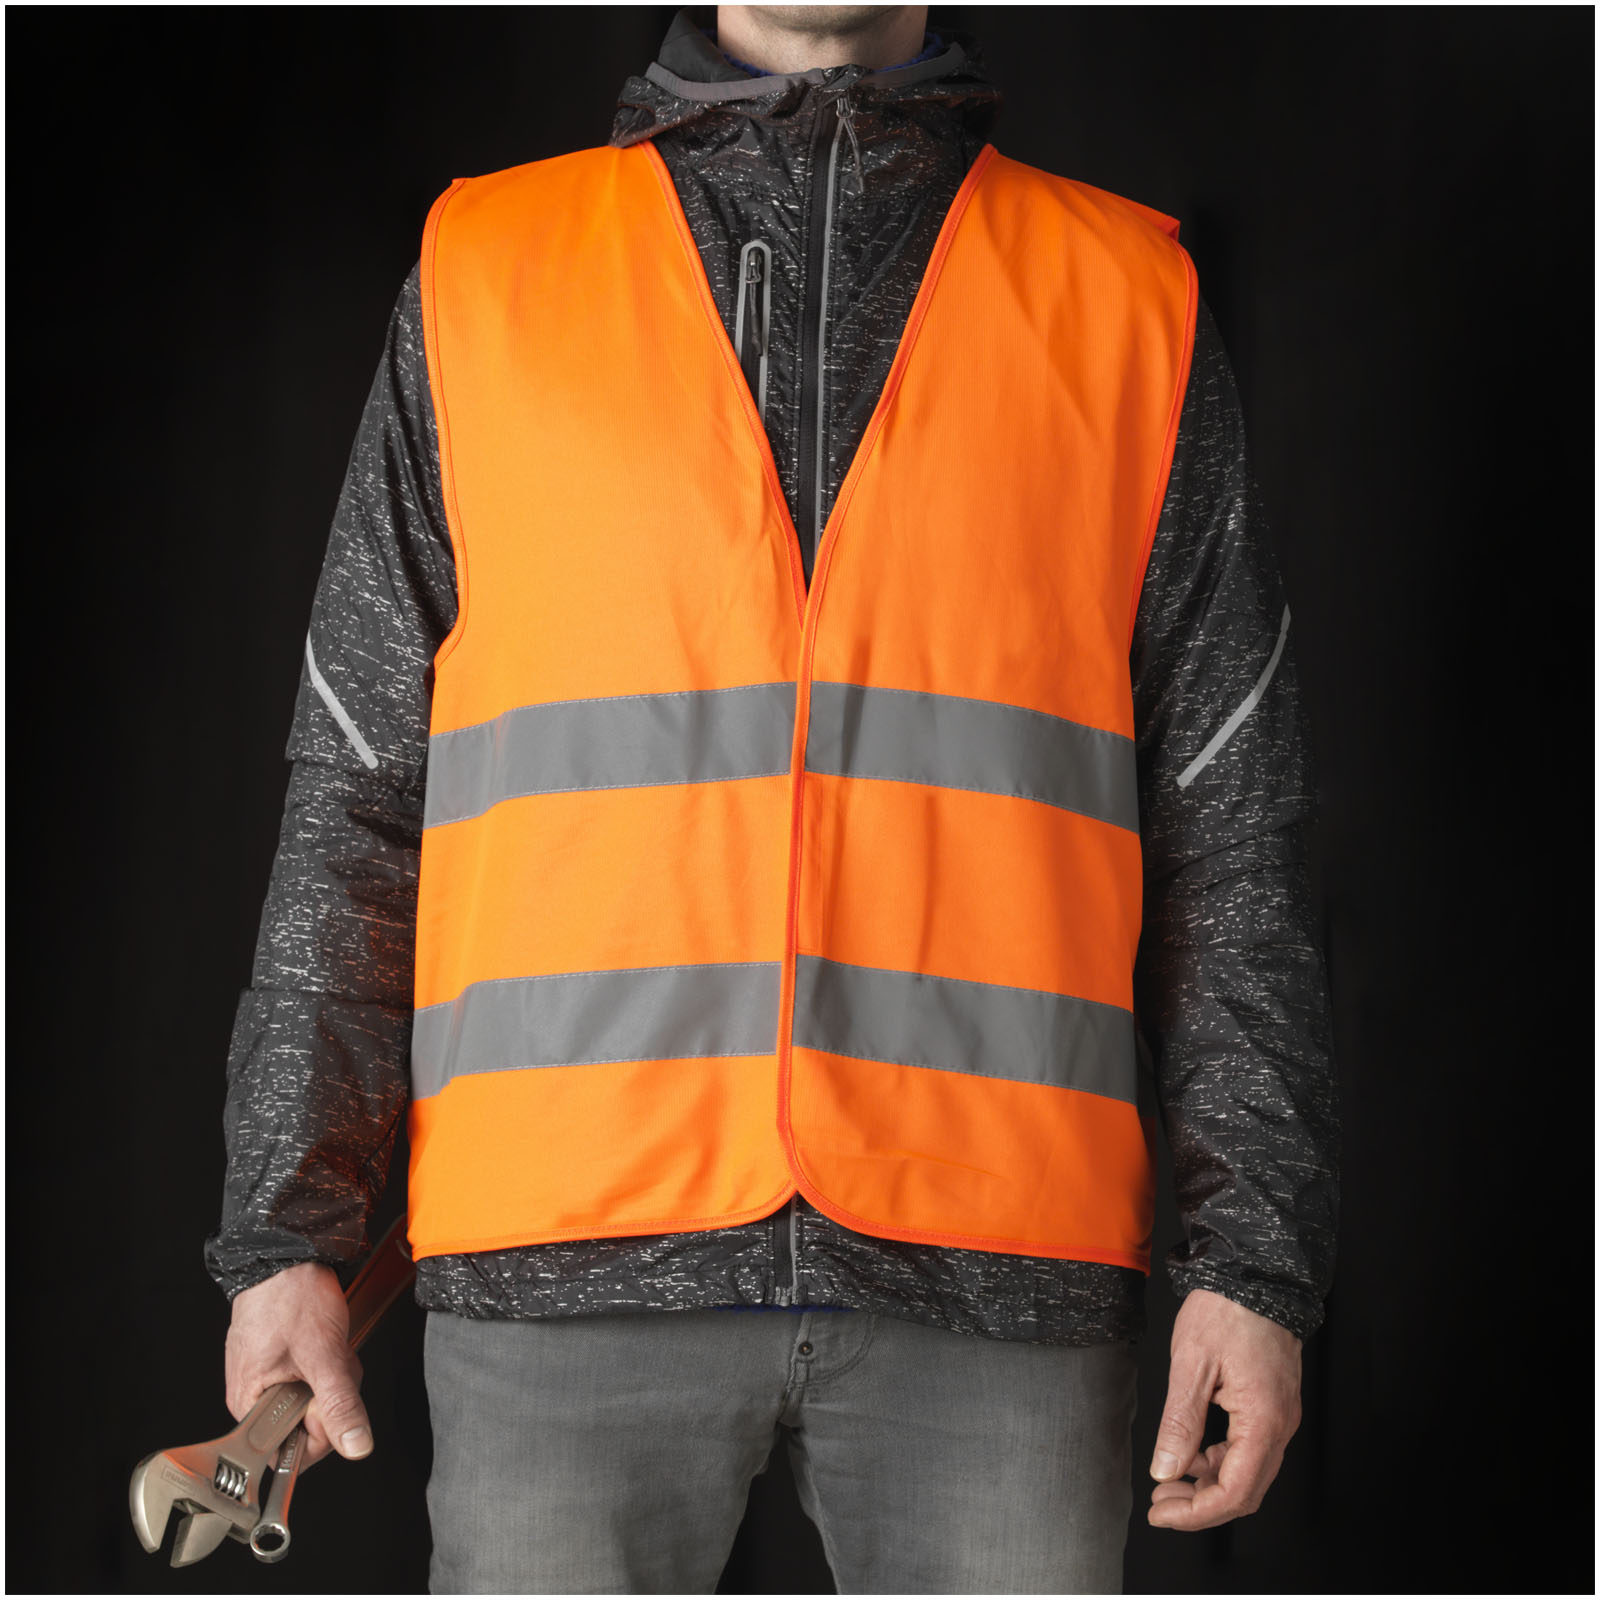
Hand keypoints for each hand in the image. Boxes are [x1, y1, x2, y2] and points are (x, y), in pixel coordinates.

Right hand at [225, 1261, 371, 1469]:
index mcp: (250, 1405)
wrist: (288, 1254)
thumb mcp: (324, 1354)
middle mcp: (254, 1396)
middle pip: (306, 1424)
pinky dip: (329, 1359)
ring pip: (315, 1398)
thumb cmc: (291, 1296)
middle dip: (332, 1395)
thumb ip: (340, 1404)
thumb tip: (356, 1446)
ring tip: (331, 1346)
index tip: (332, 1400)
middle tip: (334, 1363)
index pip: (289, 1452)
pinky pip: (314, 1375)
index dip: (320, 1431)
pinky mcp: (283, 1359)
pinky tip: (329, 1339)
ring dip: (335, 1374)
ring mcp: (269, 1376)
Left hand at [1147, 1288, 1300, 1529]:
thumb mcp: (1192, 1364)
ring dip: (1209, 1485)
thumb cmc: (1226, 1310)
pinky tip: (1192, 1455)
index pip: (1234, 1492)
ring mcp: (1280, 1416)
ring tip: (1169, 1479)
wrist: (1256, 1274)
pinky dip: (1219, 1461)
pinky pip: (1249, 1449)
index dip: (1196, 1513)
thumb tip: (1165, 1468)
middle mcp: (1280, 1426)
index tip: (1161, 1512)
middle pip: (1245, 1491)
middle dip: (1200, 1505)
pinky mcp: (1273, 1405)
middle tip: (1161, 1501)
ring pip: (1248, 1473)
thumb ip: (1179, 1422)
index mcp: (1263, 1421)